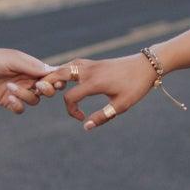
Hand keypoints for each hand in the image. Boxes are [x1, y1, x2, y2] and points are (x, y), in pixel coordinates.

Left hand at [0, 45, 56, 113]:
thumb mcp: (14, 59)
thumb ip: (33, 67)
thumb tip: (54, 71)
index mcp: (32, 68)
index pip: (51, 76)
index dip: (57, 80)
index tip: (55, 82)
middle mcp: (28, 80)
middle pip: (48, 91)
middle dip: (46, 90)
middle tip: (38, 86)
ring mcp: (19, 91)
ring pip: (34, 100)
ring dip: (25, 96)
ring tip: (10, 87)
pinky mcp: (8, 101)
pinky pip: (20, 108)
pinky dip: (17, 105)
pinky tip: (9, 98)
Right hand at [40, 52, 156, 130]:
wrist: (146, 66)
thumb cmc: (135, 86)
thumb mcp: (122, 105)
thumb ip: (102, 116)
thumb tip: (86, 127)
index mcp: (94, 83)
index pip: (70, 97)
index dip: (71, 111)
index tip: (82, 118)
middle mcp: (89, 71)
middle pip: (59, 75)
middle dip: (48, 85)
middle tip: (42, 95)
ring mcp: (90, 64)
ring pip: (65, 66)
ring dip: (55, 76)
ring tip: (51, 88)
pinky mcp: (94, 62)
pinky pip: (73, 64)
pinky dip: (64, 70)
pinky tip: (64, 78)